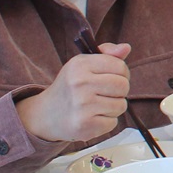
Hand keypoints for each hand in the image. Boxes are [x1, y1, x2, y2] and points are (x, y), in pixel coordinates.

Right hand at [16, 41, 130, 143]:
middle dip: (120, 91)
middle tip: (107, 93)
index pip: (120, 66)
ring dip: (114, 107)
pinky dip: (107, 122)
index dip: (122, 73)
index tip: (114, 77)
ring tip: (97, 106)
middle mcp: (80, 83)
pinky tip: (93, 117)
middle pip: (123, 86)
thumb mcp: (83, 64)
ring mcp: (82, 105)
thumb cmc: (71, 86)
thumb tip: (126, 47)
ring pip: (121, 105)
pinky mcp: (85, 125)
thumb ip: (107, 54)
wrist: (46, 114)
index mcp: (80, 65)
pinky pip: (113, 123)